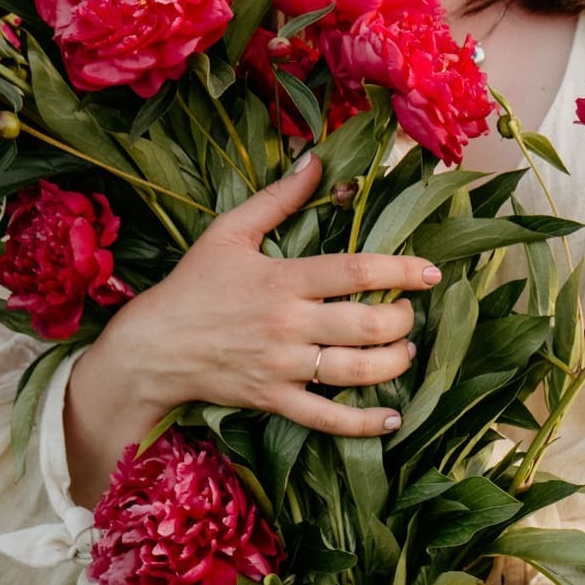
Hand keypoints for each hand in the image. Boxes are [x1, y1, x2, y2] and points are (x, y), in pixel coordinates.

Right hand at [90, 151, 442, 439]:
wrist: (153, 346)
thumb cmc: (193, 284)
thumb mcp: (230, 231)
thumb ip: (277, 197)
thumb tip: (315, 160)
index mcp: (283, 279)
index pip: (356, 272)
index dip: (401, 270)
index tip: (431, 271)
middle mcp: (289, 324)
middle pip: (367, 324)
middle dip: (402, 320)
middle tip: (409, 313)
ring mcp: (283, 367)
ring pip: (355, 371)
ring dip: (393, 362)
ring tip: (404, 351)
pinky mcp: (274, 400)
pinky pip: (326, 418)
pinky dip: (363, 423)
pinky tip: (392, 418)